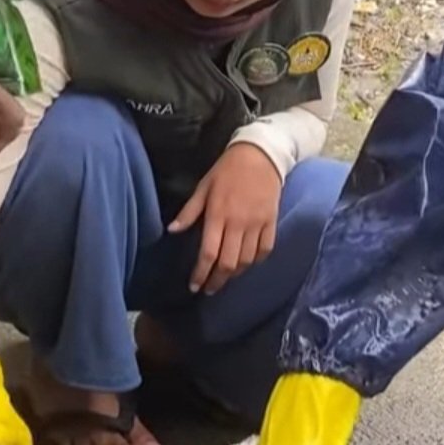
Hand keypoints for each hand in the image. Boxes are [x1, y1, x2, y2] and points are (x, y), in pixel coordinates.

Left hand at [170, 142, 281, 293]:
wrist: (261, 155)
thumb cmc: (227, 170)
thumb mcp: (204, 187)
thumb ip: (189, 211)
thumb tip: (172, 231)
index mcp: (218, 214)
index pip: (208, 252)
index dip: (201, 273)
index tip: (194, 286)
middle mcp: (238, 223)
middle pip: (228, 263)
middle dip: (217, 281)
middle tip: (209, 289)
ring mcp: (257, 223)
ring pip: (247, 260)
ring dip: (235, 274)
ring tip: (225, 278)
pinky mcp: (271, 222)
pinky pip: (265, 249)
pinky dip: (256, 261)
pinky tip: (247, 263)